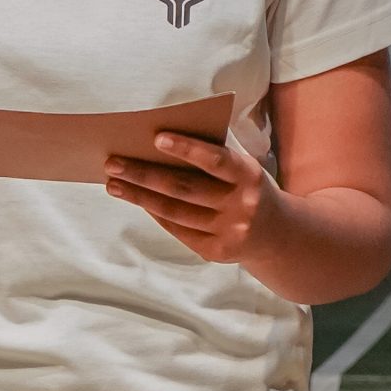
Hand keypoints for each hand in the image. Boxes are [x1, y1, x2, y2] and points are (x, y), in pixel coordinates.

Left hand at [105, 132, 269, 261]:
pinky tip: (138, 201)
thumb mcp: (243, 169)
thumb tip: (160, 143)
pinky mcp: (216, 252)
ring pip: (174, 212)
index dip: (186, 149)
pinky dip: (155, 213)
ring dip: (139, 196)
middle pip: (183, 188)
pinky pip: (177, 229)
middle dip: (143, 174)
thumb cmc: (248, 189)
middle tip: (113, 163)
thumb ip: (214, 156)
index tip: (156, 138)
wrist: (278, 235)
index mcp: (249, 175)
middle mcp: (241, 205)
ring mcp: (228, 232)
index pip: (215, 159)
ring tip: (114, 184)